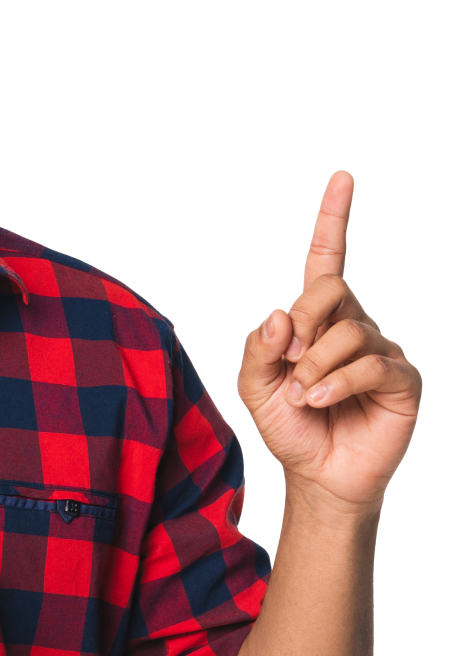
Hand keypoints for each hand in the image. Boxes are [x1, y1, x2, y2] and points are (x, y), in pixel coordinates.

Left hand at [236, 170, 420, 508]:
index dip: (332, 221)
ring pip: (347, 334)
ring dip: (313, 366)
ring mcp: (378, 351)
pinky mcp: (399, 380)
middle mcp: (351, 328)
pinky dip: (335, 384)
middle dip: (303, 320)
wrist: (317, 474)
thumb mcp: (256, 387)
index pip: (326, 262)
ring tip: (302, 395)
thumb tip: (280, 315)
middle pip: (330, 291)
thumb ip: (259, 349)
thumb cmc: (291, 427)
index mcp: (316, 322)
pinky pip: (369, 365)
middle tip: (288, 357)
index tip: (340, 180)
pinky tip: (318, 401)